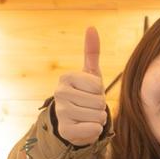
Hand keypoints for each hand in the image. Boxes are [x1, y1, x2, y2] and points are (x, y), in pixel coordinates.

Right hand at [51, 26, 108, 146]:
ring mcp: (61, 112)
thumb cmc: (86, 96)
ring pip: (98, 116)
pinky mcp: (65, 130)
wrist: (75, 122)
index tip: (90, 94)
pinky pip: (93, 129)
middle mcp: (59, 93)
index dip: (100, 93)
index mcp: (66, 77)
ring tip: (87, 117)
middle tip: (89, 108)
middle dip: (100, 107)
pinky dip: (94, 131)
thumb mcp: (91, 75)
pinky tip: (84, 128)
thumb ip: (92, 52)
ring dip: (98, 120)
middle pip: (99, 102)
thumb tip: (91, 27)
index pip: (97, 86)